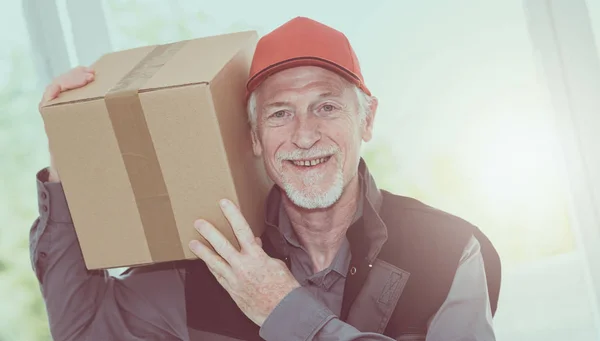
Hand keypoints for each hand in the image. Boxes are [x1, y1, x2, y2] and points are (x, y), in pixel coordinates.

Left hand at [39, 66, 95, 181]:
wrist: (67, 169)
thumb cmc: (69, 167)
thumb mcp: (65, 165)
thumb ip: (62, 165)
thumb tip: (60, 174)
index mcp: (51, 121)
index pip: (51, 95)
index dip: (65, 85)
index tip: (84, 81)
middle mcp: (54, 113)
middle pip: (58, 86)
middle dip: (73, 77)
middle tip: (91, 75)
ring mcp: (64, 109)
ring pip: (66, 87)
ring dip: (78, 77)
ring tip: (93, 73)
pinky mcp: (73, 108)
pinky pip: (75, 91)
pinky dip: (83, 84)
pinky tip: (95, 80)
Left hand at [189, 199, 299, 325]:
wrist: (282, 313)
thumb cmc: (284, 288)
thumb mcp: (276, 265)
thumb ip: (261, 252)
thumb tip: (254, 243)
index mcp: (256, 257)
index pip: (242, 230)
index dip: (232, 215)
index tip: (224, 203)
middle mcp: (242, 267)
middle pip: (222, 245)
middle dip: (209, 232)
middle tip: (198, 222)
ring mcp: (234, 279)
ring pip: (214, 262)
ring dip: (202, 251)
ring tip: (193, 243)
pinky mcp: (231, 290)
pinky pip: (217, 276)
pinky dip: (211, 267)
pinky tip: (206, 262)